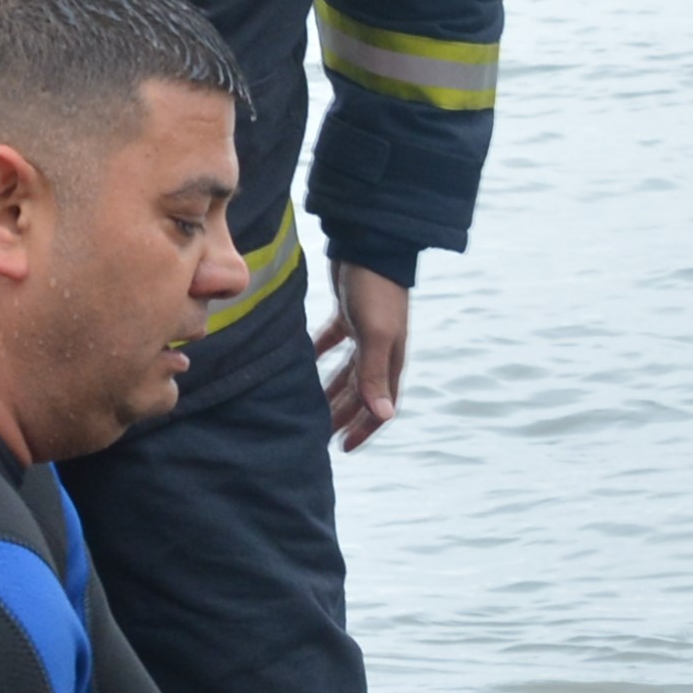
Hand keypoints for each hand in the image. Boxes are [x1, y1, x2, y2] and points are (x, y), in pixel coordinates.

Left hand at [314, 264, 412, 448]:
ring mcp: (365, 332)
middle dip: (343, 415)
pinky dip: (321, 355)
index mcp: (389, 361)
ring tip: (311, 407)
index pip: (379, 406)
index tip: (343, 448)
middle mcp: (380, 350)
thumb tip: (383, 416)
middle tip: (319, 436)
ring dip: (331, 391)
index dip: (363, 429)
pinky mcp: (349, 314)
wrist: (371, 244)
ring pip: (347, 372)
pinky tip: (303, 362)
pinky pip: (333, 342)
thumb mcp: (376, 335)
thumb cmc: (376, 291)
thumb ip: (375, 374)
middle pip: (361, 393)